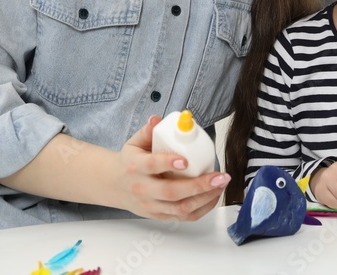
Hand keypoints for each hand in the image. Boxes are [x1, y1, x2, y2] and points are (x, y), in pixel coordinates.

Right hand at [115, 116, 229, 220]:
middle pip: (170, 192)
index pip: (151, 165)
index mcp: (134, 167)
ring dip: (204, 198)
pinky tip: (213, 196)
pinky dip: (201, 209)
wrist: (115, 185)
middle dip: (198, 185)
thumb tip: (157, 120)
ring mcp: (150, 205)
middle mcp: (142, 189)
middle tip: (219, 176)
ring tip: (221, 184)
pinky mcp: (158, 215)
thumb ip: (147, 131)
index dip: (168, 163)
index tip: (185, 160)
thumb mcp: (134, 143)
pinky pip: (182, 217)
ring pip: (179, 208)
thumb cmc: (130, 162)